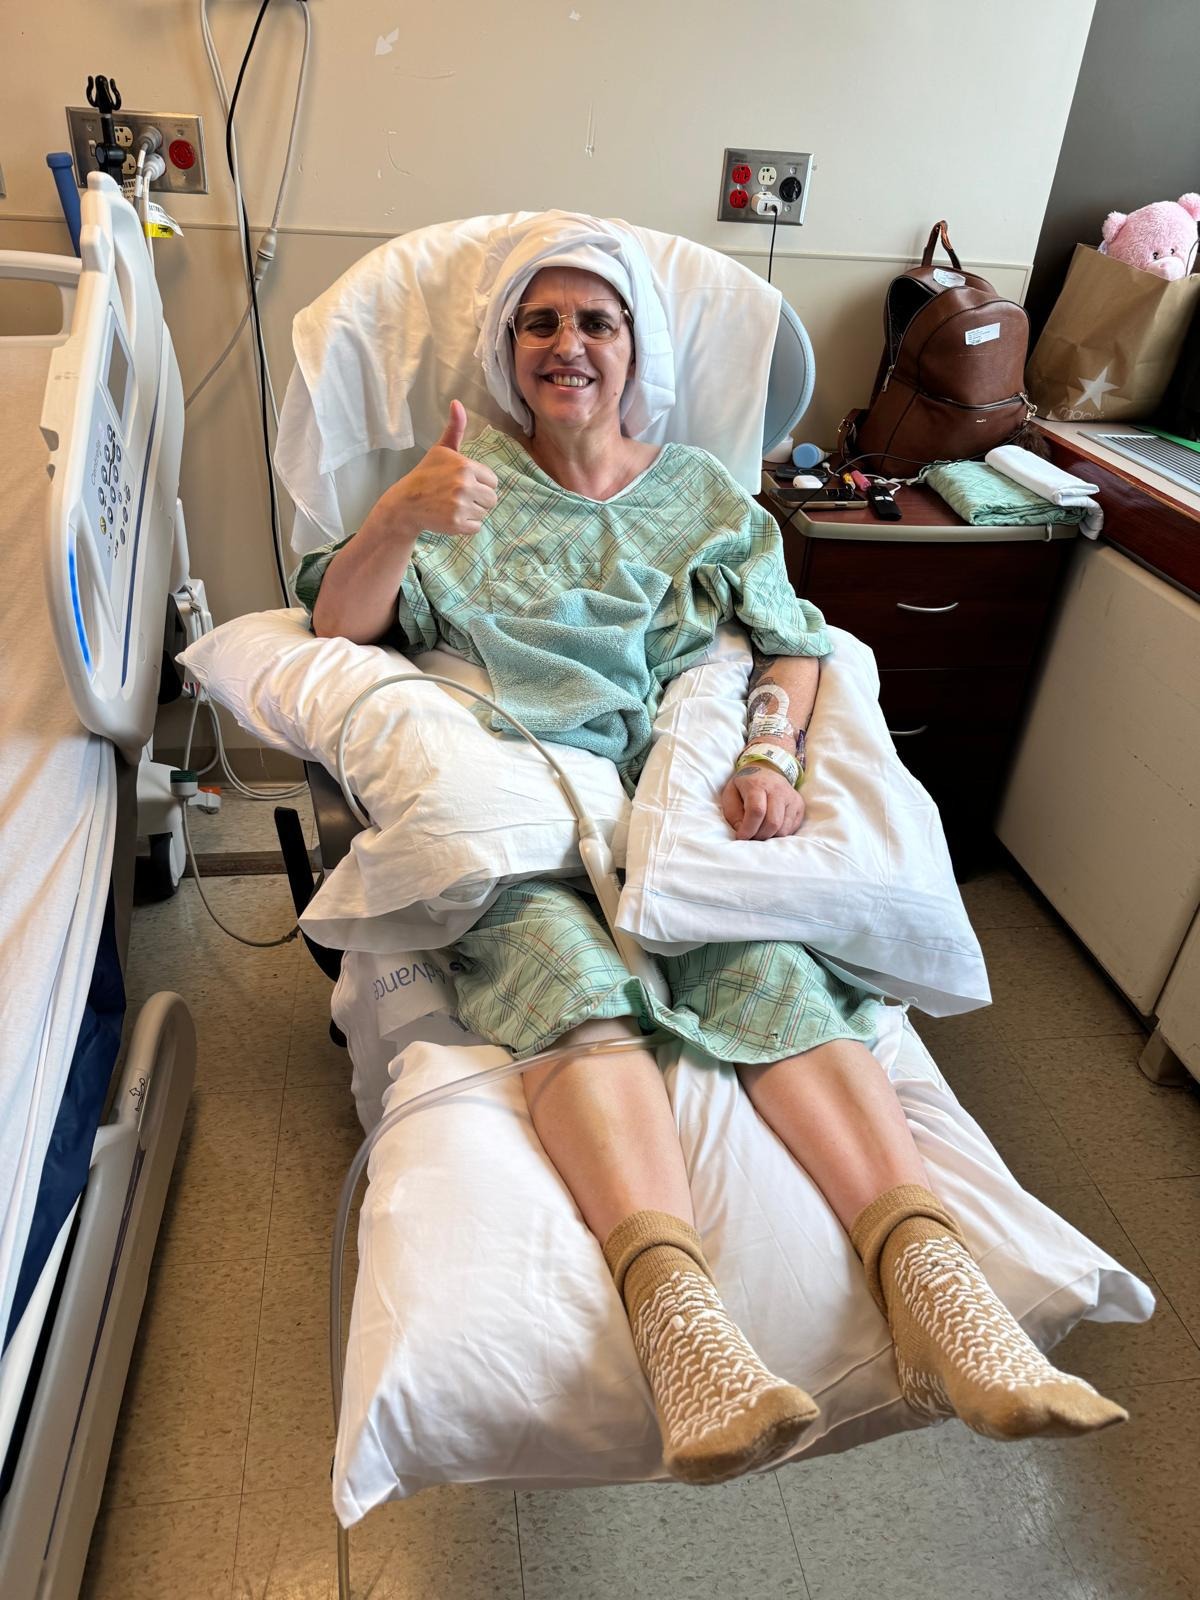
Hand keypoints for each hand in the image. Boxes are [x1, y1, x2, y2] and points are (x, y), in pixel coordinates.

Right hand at [380, 400, 498, 538]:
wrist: (406, 503)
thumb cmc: (426, 474)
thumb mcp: (441, 449)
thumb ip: (455, 428)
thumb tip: (457, 402)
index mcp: (465, 466)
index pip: (493, 481)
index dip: (480, 483)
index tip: (463, 483)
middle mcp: (464, 485)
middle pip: (492, 499)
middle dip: (478, 499)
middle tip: (458, 496)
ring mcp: (460, 506)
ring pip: (484, 513)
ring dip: (472, 512)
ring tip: (453, 505)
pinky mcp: (456, 524)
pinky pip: (476, 527)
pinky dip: (466, 525)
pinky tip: (451, 516)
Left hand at [720, 765, 805, 840]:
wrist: (765, 770)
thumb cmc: (745, 785)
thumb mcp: (730, 794)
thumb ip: (733, 814)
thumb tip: (743, 832)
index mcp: (757, 785)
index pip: (757, 811)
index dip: (749, 828)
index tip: (741, 836)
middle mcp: (778, 790)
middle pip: (772, 822)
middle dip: (759, 836)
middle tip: (750, 836)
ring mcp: (792, 797)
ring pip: (783, 829)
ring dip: (769, 836)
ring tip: (759, 830)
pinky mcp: (799, 805)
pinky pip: (791, 829)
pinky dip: (778, 833)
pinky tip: (770, 826)